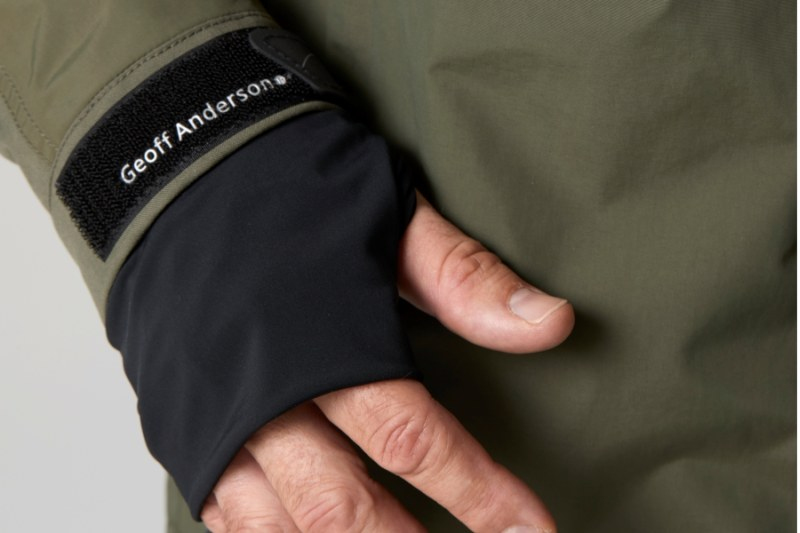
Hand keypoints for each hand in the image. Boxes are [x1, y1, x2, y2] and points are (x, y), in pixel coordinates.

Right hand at [201, 192, 573, 531]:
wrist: (173, 179)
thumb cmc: (287, 195)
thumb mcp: (386, 220)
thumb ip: (464, 278)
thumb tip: (553, 324)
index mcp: (323, 340)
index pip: (411, 437)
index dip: (478, 494)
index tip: (531, 529)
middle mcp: (263, 391)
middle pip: (341, 504)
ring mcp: (215, 419)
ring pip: (281, 524)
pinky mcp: (184, 429)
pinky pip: (227, 515)